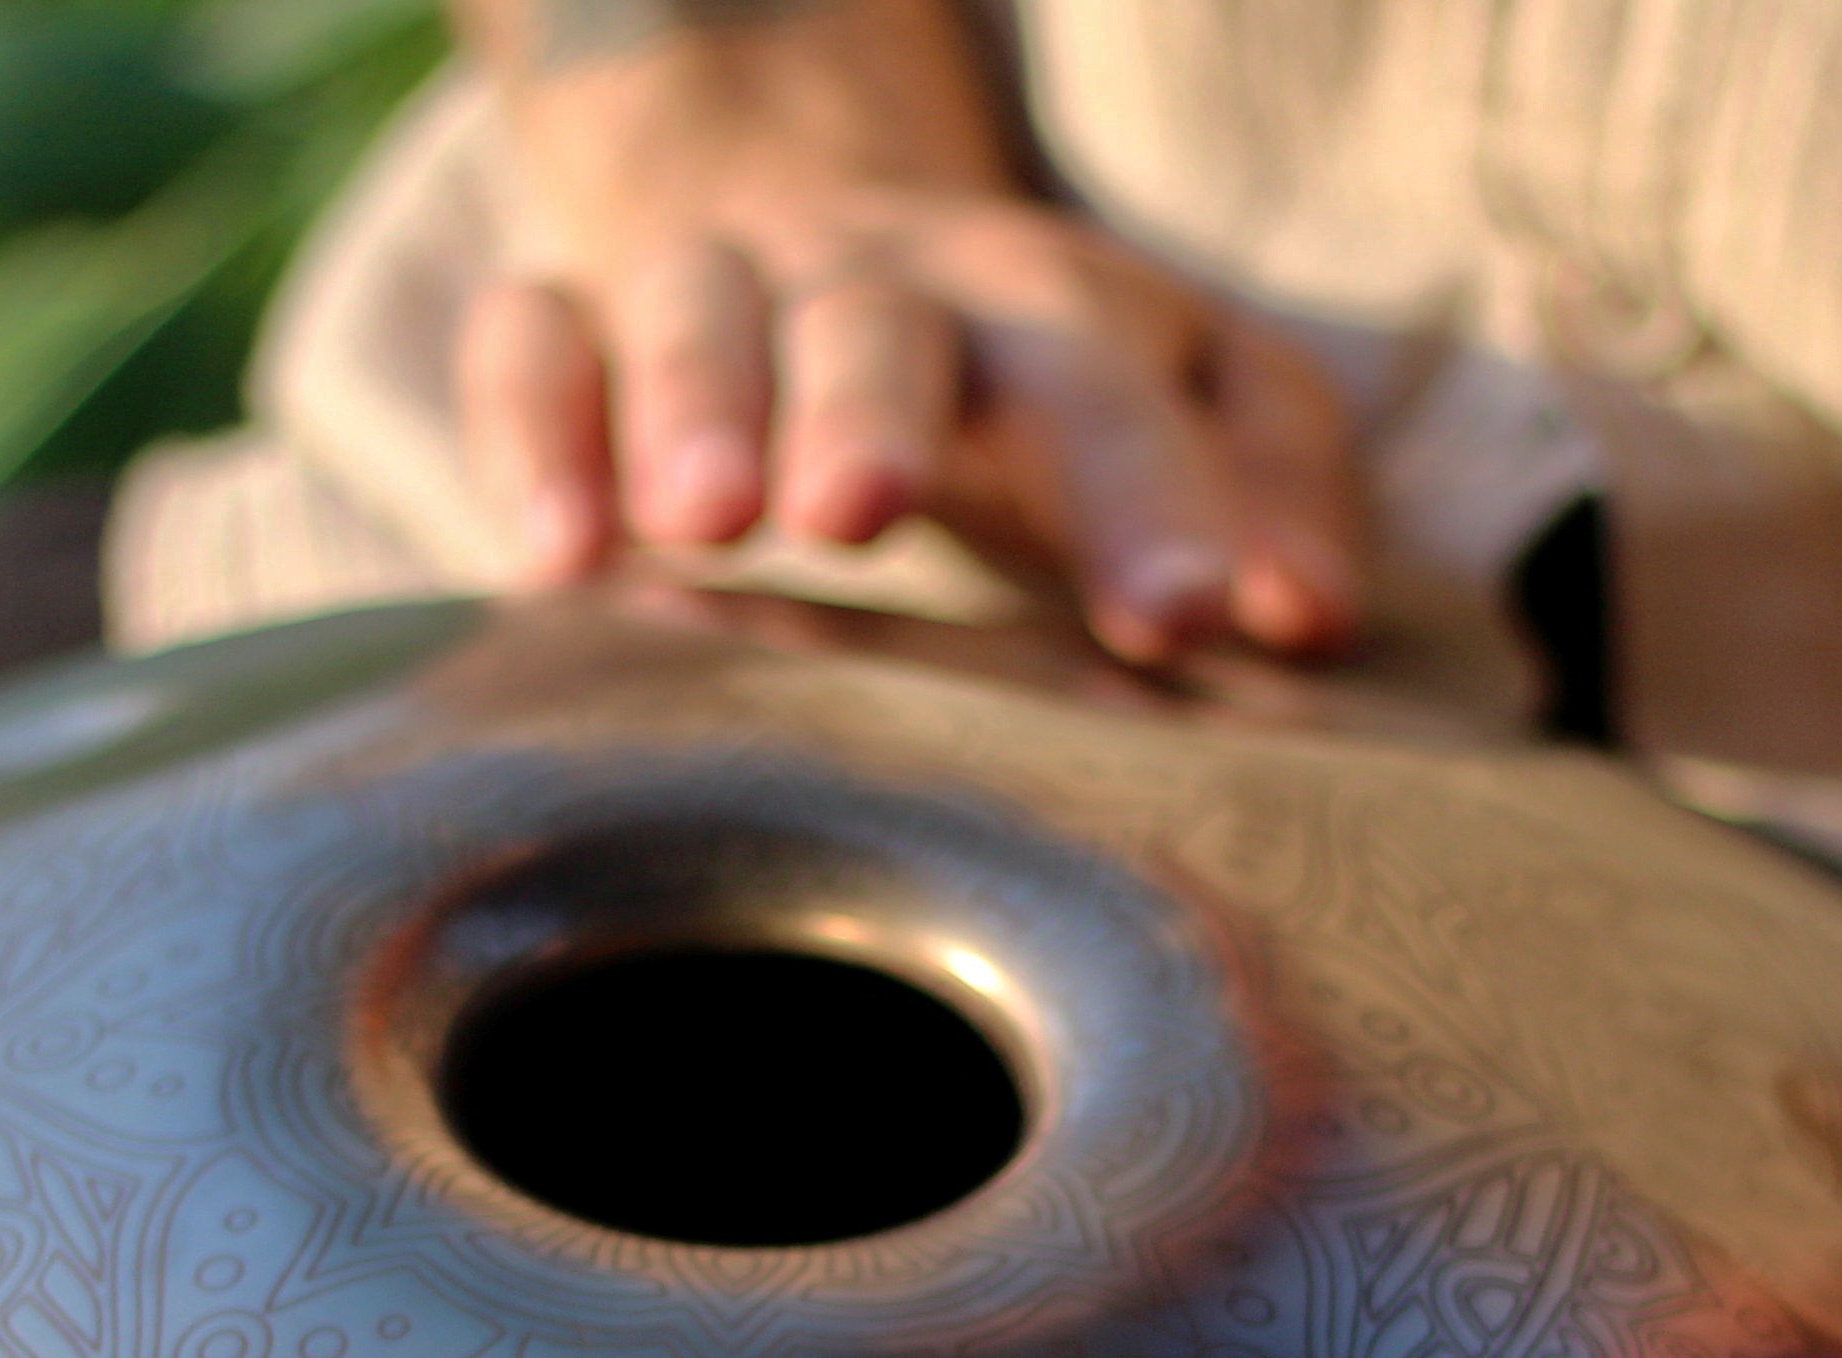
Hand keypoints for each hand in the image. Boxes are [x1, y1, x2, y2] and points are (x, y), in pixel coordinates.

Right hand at [464, 140, 1358, 663]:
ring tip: (701, 527)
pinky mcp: (579, 322)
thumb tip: (1311, 618)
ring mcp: (723, 290)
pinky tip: (552, 557)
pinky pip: (530, 344)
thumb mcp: (1187, 396)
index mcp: (1051, 310)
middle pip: (884, 324)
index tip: (1179, 622)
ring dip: (694, 404)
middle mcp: (883, 283)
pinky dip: (533, 433)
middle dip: (872, 407)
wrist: (826, 252)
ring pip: (697, 311)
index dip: (1148, 493)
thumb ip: (1272, 486)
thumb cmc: (1036, 381)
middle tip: (863, 513)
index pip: (1112, 381)